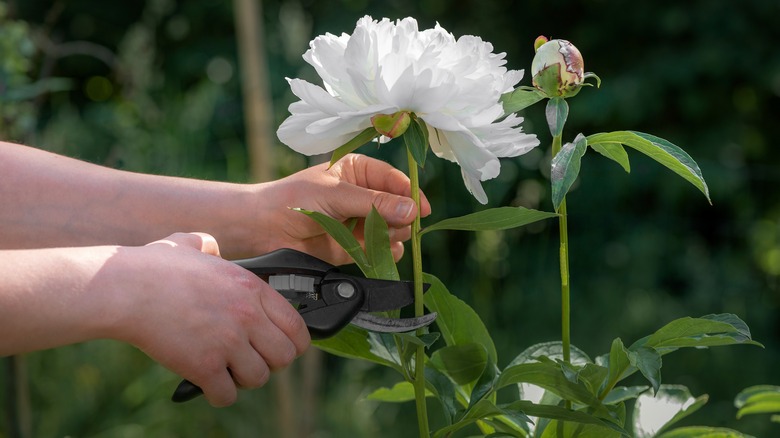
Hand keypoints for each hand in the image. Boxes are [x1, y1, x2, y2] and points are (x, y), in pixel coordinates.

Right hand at [104, 233, 309, 406]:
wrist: (124, 289)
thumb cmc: (153, 268)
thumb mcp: (190, 244)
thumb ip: (208, 244)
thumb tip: (210, 245)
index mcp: (252, 288)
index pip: (296, 326)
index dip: (293, 342)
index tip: (280, 347)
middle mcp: (247, 315)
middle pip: (285, 356)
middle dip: (270, 363)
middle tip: (252, 360)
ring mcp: (227, 341)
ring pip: (259, 378)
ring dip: (244, 380)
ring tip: (228, 371)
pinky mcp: (203, 365)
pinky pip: (227, 395)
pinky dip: (218, 394)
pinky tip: (207, 384)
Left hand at [252, 154, 431, 264]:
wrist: (262, 229)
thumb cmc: (294, 199)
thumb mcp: (336, 194)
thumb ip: (375, 203)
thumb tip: (412, 210)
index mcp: (358, 171)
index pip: (394, 180)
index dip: (410, 193)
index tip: (422, 210)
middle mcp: (362, 196)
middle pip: (397, 207)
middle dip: (401, 217)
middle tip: (398, 226)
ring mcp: (358, 222)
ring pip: (391, 230)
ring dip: (393, 235)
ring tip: (383, 238)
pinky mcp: (352, 248)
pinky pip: (378, 251)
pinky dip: (384, 253)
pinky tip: (383, 253)